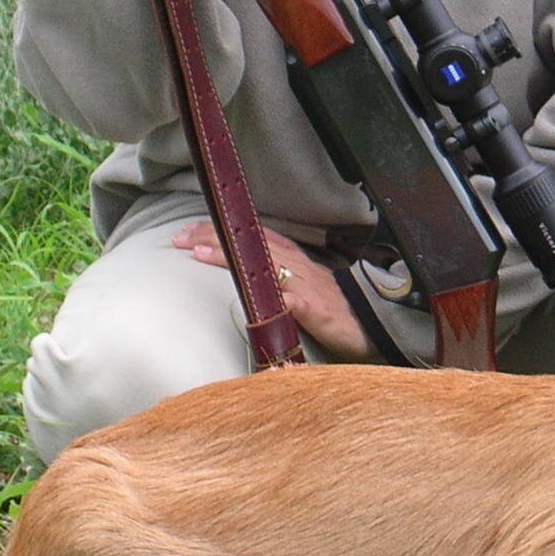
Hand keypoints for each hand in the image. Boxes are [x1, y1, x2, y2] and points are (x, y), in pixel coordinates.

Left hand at [172, 223, 372, 362]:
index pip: (252, 238)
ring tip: (199, 253)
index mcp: (292, 262)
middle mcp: (296, 268)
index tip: (187, 231)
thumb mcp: (301, 289)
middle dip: (214, 238)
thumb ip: (276, 283)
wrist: (375, 323)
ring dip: (231, 258)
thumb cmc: (334, 309)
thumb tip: (245, 280)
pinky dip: (276, 299)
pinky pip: (294, 304)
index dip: (221, 232)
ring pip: (264, 266)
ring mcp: (306, 288)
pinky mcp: (317, 311)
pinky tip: (253, 298)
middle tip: (179, 238)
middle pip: (251, 245)